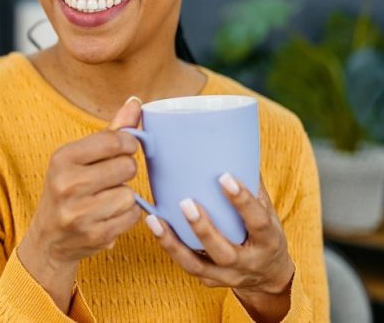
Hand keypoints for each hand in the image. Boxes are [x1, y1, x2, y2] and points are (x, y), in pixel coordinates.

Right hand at [17, 97, 143, 310]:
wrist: (49, 239)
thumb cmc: (68, 189)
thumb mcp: (80, 158)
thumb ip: (111, 131)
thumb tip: (136, 102)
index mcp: (62, 158)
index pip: (114, 141)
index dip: (128, 144)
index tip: (125, 149)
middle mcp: (67, 184)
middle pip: (126, 167)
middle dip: (125, 171)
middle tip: (111, 177)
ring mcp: (79, 212)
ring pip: (130, 194)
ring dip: (125, 196)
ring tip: (107, 198)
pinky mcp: (94, 235)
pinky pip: (132, 217)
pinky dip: (127, 215)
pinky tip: (110, 215)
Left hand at [145, 176, 294, 321]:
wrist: (269, 277)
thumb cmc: (264, 233)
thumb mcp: (268, 211)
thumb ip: (251, 184)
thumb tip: (232, 143)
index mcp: (268, 241)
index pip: (258, 222)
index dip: (242, 201)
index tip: (224, 177)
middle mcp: (248, 263)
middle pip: (224, 252)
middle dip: (203, 229)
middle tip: (186, 202)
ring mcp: (227, 276)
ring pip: (197, 265)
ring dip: (173, 243)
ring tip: (154, 220)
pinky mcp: (208, 280)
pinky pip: (186, 266)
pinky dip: (169, 247)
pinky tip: (154, 227)